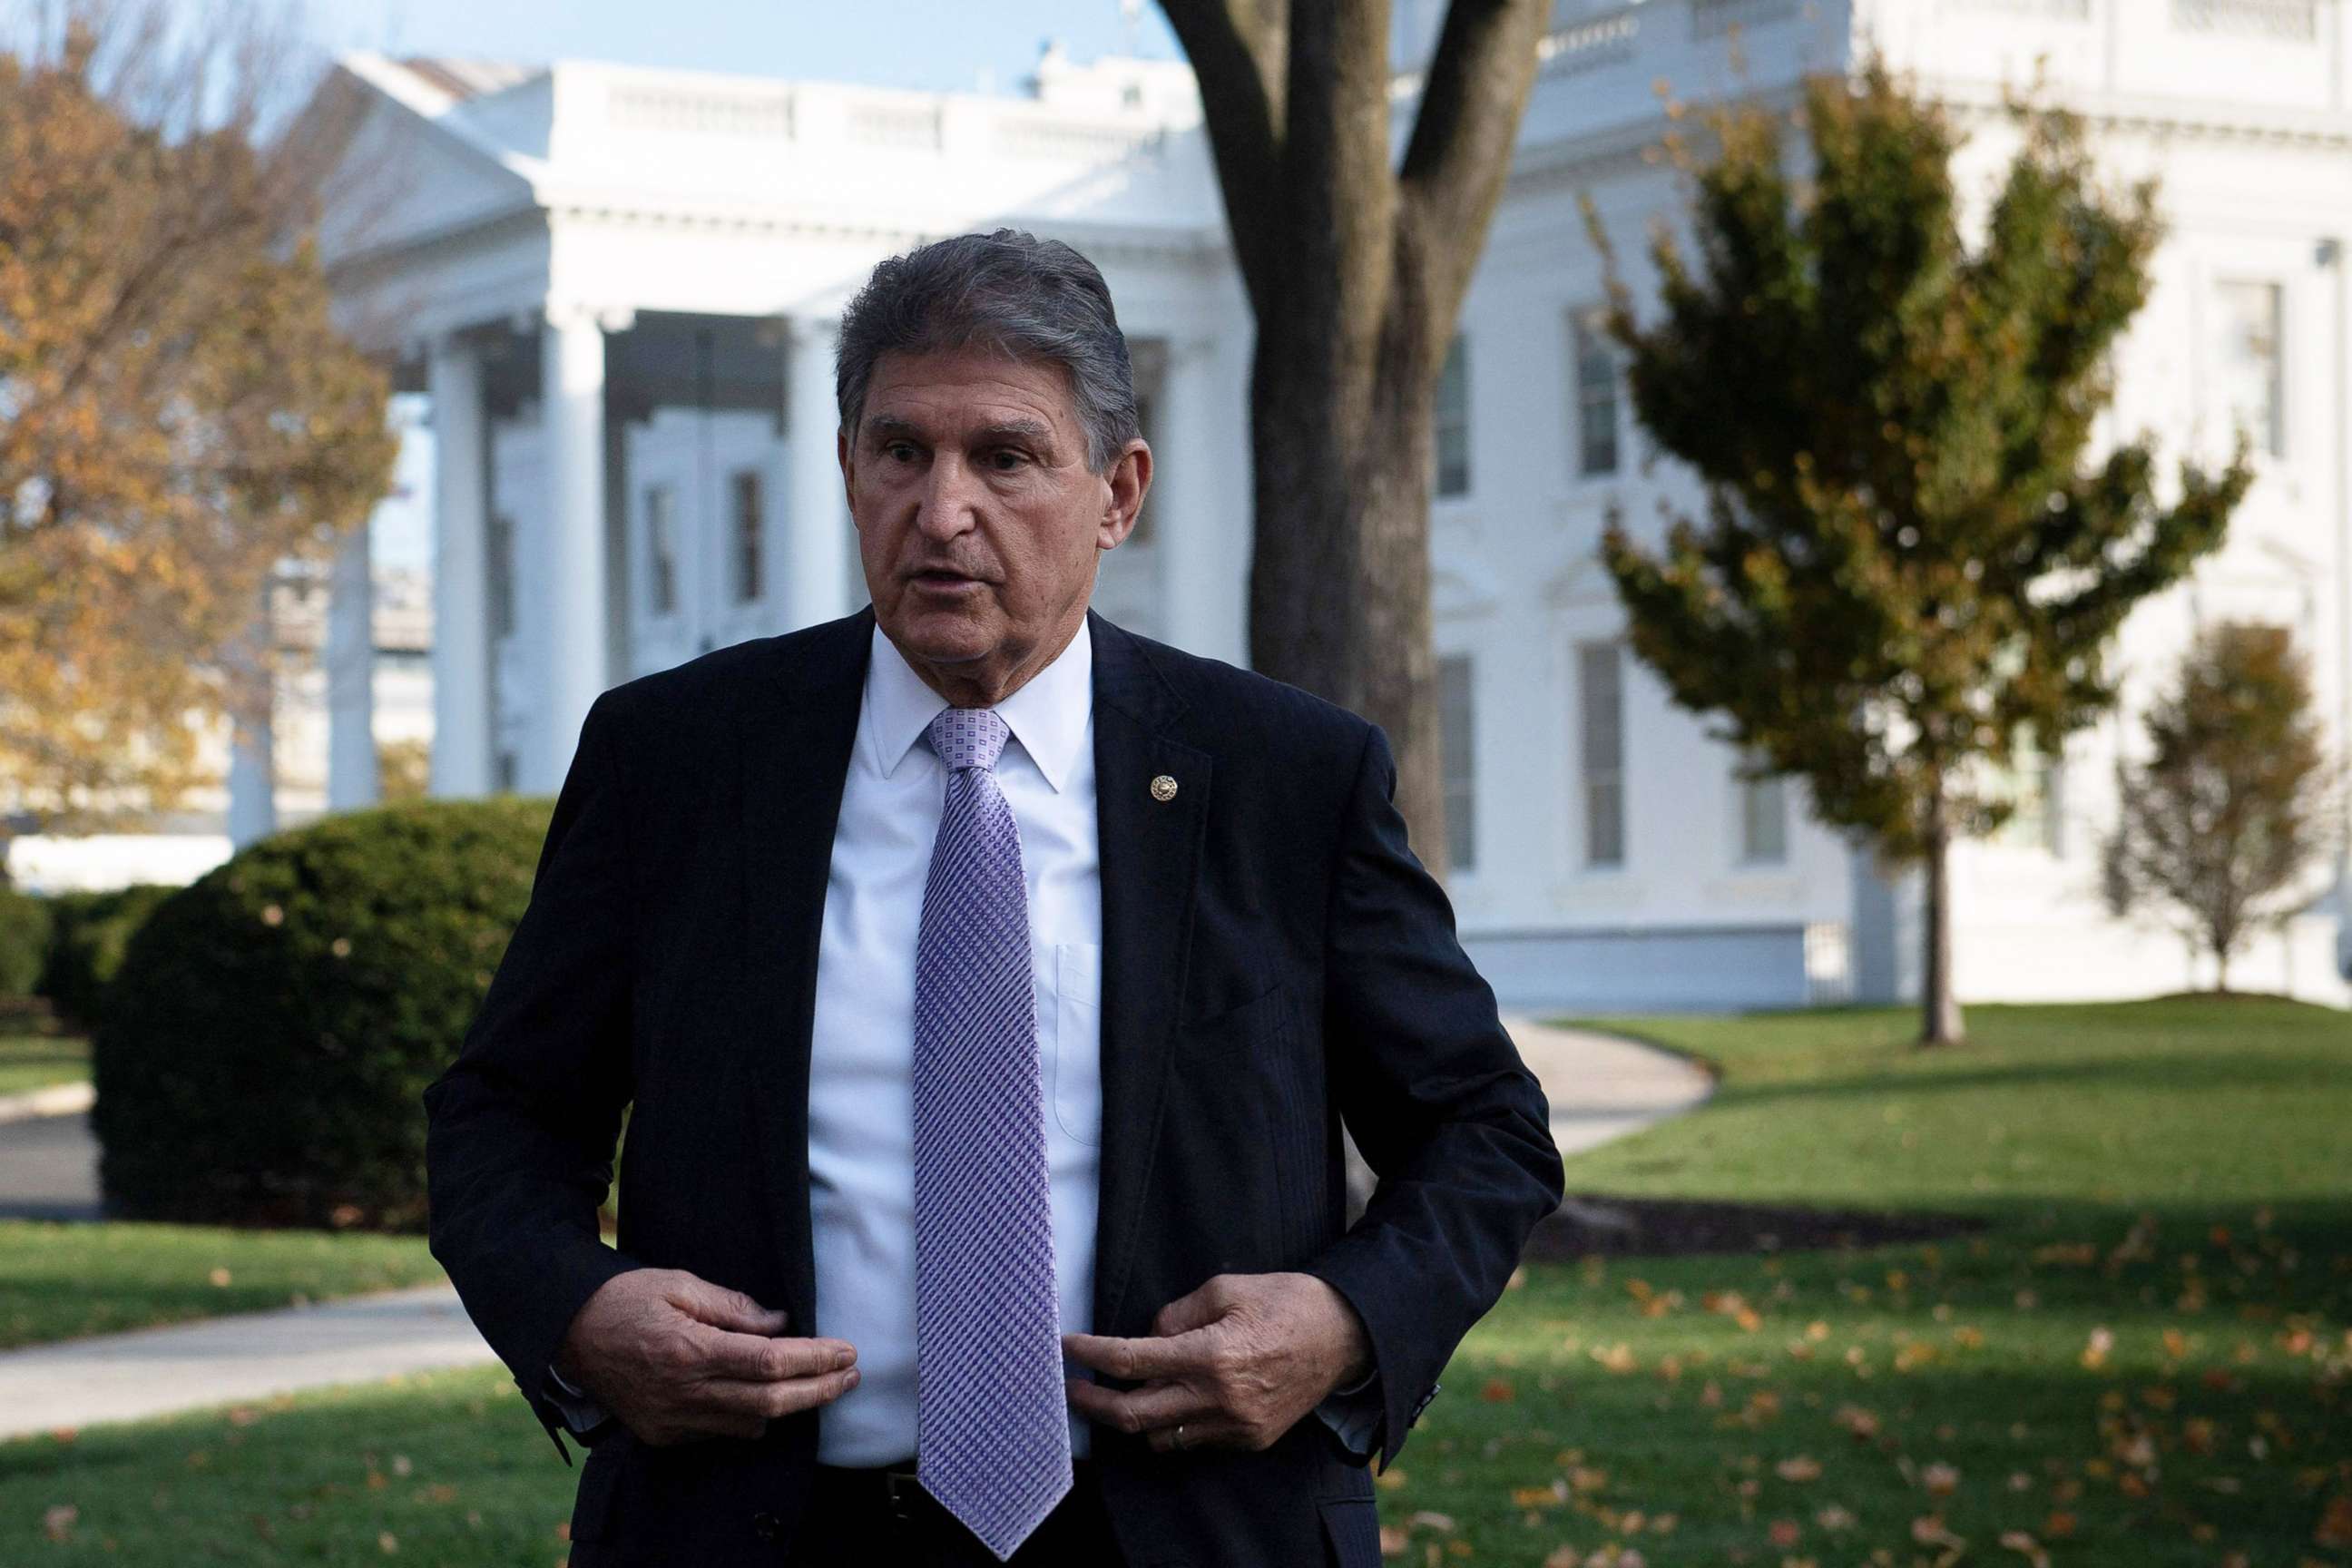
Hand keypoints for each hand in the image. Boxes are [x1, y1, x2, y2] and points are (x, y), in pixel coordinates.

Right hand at [554, 1268, 858, 1446]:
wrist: (567, 1332)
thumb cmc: (625, 1298)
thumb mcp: (681, 1284)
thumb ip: (735, 1307)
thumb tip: (781, 1324)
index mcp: (689, 1351)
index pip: (770, 1364)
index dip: (815, 1360)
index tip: (846, 1351)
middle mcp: (682, 1394)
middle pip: (769, 1404)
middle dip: (818, 1391)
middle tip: (850, 1375)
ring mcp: (671, 1421)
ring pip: (749, 1425)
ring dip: (789, 1407)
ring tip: (820, 1383)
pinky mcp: (662, 1435)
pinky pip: (720, 1433)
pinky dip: (750, 1417)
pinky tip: (767, 1398)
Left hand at [1060, 1272, 1370, 1453]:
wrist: (1345, 1335)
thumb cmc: (1286, 1301)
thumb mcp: (1227, 1287)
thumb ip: (1178, 1315)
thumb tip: (1149, 1338)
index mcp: (1212, 1354)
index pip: (1133, 1360)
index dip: (1093, 1355)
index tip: (1069, 1347)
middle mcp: (1220, 1398)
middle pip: (1135, 1415)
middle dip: (1096, 1404)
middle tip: (1074, 1390)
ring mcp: (1236, 1425)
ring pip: (1161, 1437)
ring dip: (1137, 1417)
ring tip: (1128, 1393)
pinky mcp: (1251, 1439)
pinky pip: (1195, 1441)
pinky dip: (1175, 1423)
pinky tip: (1174, 1400)